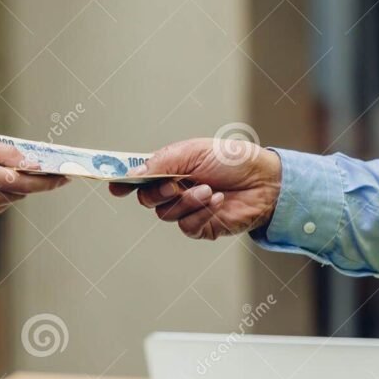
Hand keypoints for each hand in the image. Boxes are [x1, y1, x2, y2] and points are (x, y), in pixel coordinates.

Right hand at [109, 138, 281, 239]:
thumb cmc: (232, 160)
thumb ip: (162, 162)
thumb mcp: (194, 152)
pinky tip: (217, 201)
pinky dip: (200, 213)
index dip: (124, 182)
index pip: (139, 177)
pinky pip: (186, 226)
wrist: (264, 181)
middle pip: (146, 199)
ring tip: (209, 189)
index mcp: (170, 168)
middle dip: (159, 192)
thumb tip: (134, 172)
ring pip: (166, 214)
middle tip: (175, 184)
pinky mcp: (200, 226)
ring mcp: (186, 209)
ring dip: (187, 201)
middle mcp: (174, 189)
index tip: (114, 186)